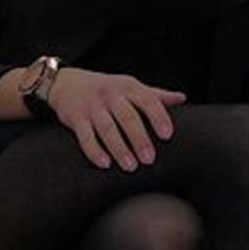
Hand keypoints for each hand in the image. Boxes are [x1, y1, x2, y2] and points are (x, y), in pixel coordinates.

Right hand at [47, 67, 185, 171]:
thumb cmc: (106, 88)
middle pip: (128, 117)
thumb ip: (155, 95)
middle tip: (150, 159)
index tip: (168, 135)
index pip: (147, 100)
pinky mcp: (75, 118)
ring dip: (119, 148)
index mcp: (128, 87)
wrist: (67, 83)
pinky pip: (85, 136)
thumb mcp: (130, 86)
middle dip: (139, 139)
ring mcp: (92, 106)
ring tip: (131, 166)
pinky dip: (95, 151)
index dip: (158, 117)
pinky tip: (105, 164)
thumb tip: (182, 98)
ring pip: (107, 129)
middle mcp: (110, 95)